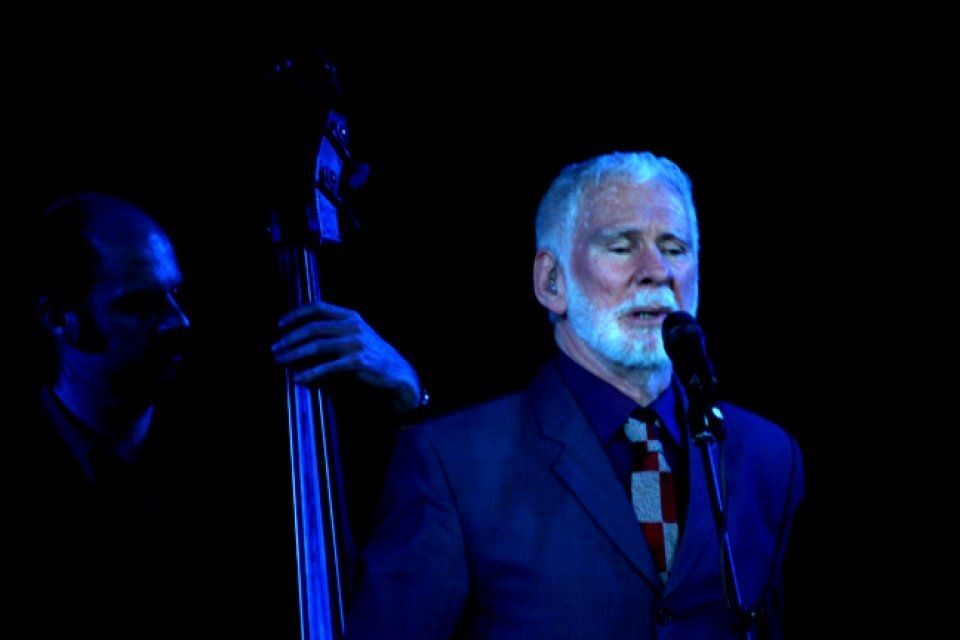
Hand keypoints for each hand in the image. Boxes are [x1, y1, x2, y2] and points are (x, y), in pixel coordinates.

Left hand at [272, 301, 420, 410]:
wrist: (396, 371)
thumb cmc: (373, 354)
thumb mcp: (357, 333)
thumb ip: (336, 329)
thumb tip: (303, 334)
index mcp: (351, 316)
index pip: (318, 307)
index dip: (296, 314)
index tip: (280, 324)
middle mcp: (352, 326)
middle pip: (313, 327)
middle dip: (290, 338)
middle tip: (275, 348)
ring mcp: (355, 343)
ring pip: (316, 346)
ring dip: (294, 354)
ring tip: (280, 361)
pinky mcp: (356, 362)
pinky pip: (326, 367)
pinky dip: (309, 373)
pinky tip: (299, 378)